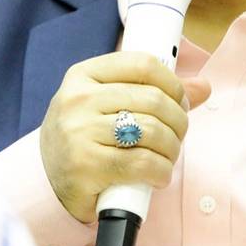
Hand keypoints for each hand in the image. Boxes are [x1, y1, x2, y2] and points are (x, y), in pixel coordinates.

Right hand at [38, 51, 211, 223]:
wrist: (42, 181)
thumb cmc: (82, 137)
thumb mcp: (106, 105)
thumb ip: (151, 91)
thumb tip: (203, 86)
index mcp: (83, 75)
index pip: (143, 64)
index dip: (172, 82)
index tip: (179, 100)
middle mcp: (78, 99)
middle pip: (153, 100)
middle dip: (178, 121)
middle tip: (177, 135)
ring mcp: (79, 132)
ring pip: (152, 131)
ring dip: (172, 149)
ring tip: (168, 157)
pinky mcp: (86, 166)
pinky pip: (143, 163)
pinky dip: (161, 171)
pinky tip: (158, 175)